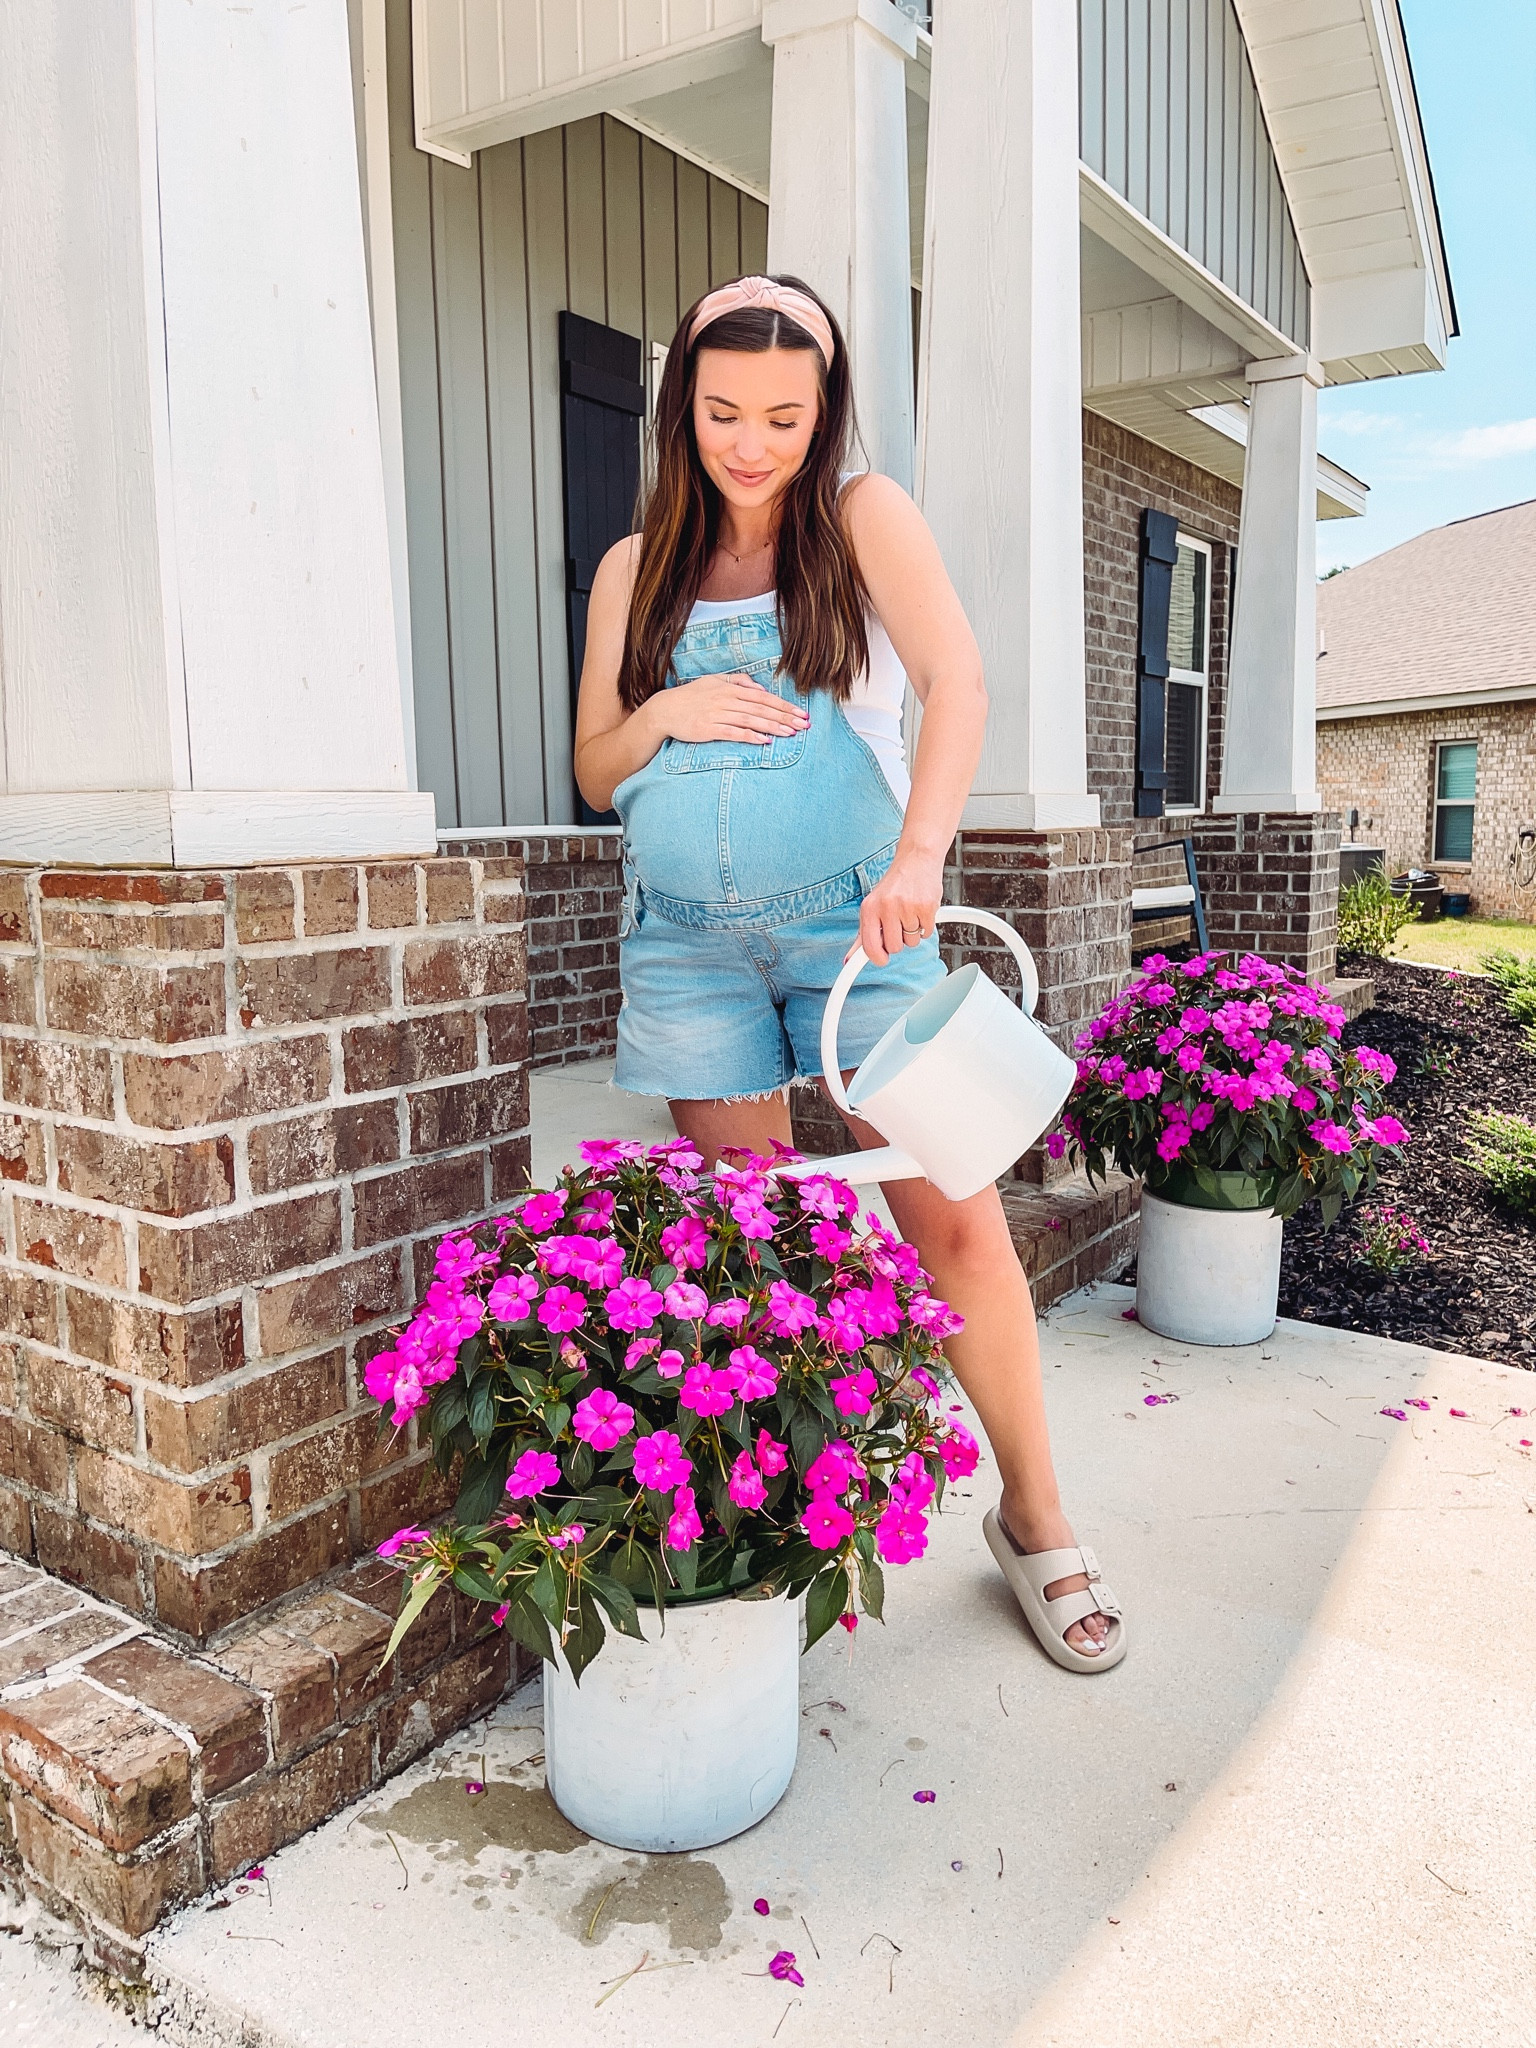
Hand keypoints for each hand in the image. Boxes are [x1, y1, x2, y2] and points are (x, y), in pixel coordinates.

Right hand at [652, 672, 809, 746]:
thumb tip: (760, 688)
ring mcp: (717, 714)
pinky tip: (764, 741)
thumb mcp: (714, 681)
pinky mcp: (709, 729)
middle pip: (761, 708)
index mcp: (730, 688)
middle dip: (785, 716)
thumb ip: (738, 681)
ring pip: (751, 720)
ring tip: (790, 733)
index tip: (801, 713)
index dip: (783, 705)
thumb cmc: (691, 696)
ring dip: (772, 727)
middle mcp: (726, 699)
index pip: (763, 697)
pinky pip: (733, 732)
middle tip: (804, 725)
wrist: (665, 710)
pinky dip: (750, 736)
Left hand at [856, 852, 943, 966]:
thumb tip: (850, 959)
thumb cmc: (894, 885)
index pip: (869, 946)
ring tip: (909, 912)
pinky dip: (924, 925)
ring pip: (911, 942)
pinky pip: (926, 933)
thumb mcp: (872, 906)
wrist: (916, 859)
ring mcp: (907, 907)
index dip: (876, 958)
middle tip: (898, 923)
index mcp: (869, 908)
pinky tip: (919, 910)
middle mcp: (886, 907)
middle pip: (894, 947)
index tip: (881, 960)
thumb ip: (863, 935)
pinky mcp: (926, 907)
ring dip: (912, 932)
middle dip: (898, 940)